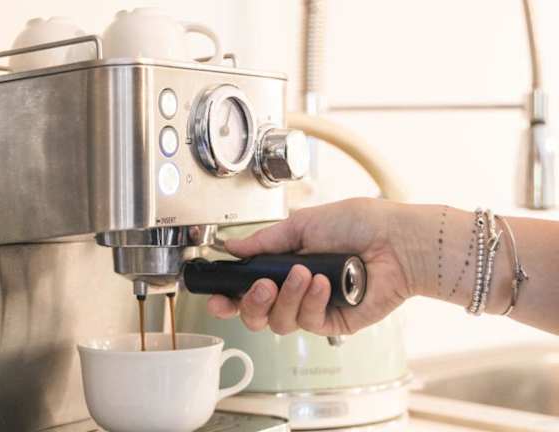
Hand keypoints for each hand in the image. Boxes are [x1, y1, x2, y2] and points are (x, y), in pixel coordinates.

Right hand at [206, 198, 416, 335]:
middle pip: (256, 315)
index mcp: (283, 266)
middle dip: (252, 303)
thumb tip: (232, 246)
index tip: (217, 298)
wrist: (396, 240)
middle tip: (262, 285)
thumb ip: (264, 240)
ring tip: (303, 274)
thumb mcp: (302, 223)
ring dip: (287, 297)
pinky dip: (311, 302)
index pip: (246, 289)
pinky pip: (308, 322)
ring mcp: (314, 308)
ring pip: (279, 323)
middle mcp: (295, 290)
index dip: (227, 298)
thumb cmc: (359, 224)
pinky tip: (323, 284)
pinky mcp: (334, 322)